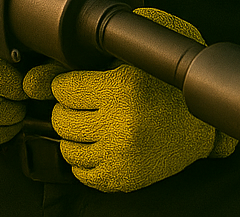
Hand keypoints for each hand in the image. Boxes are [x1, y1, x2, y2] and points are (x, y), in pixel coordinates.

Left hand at [46, 7, 236, 192]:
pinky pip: (81, 174)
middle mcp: (119, 123)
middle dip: (66, 110)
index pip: (63, 88)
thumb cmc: (163, 88)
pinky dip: (83, 160)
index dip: (66, 85)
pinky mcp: (122, 178)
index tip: (76, 84)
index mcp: (121, 88)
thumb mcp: (131, 61)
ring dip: (73, 135)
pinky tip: (96, 146)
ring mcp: (119, 155)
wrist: (199, 124)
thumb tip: (40, 76)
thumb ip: (93, 59)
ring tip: (90, 125)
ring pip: (67, 148)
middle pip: (61, 119)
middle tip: (83, 106)